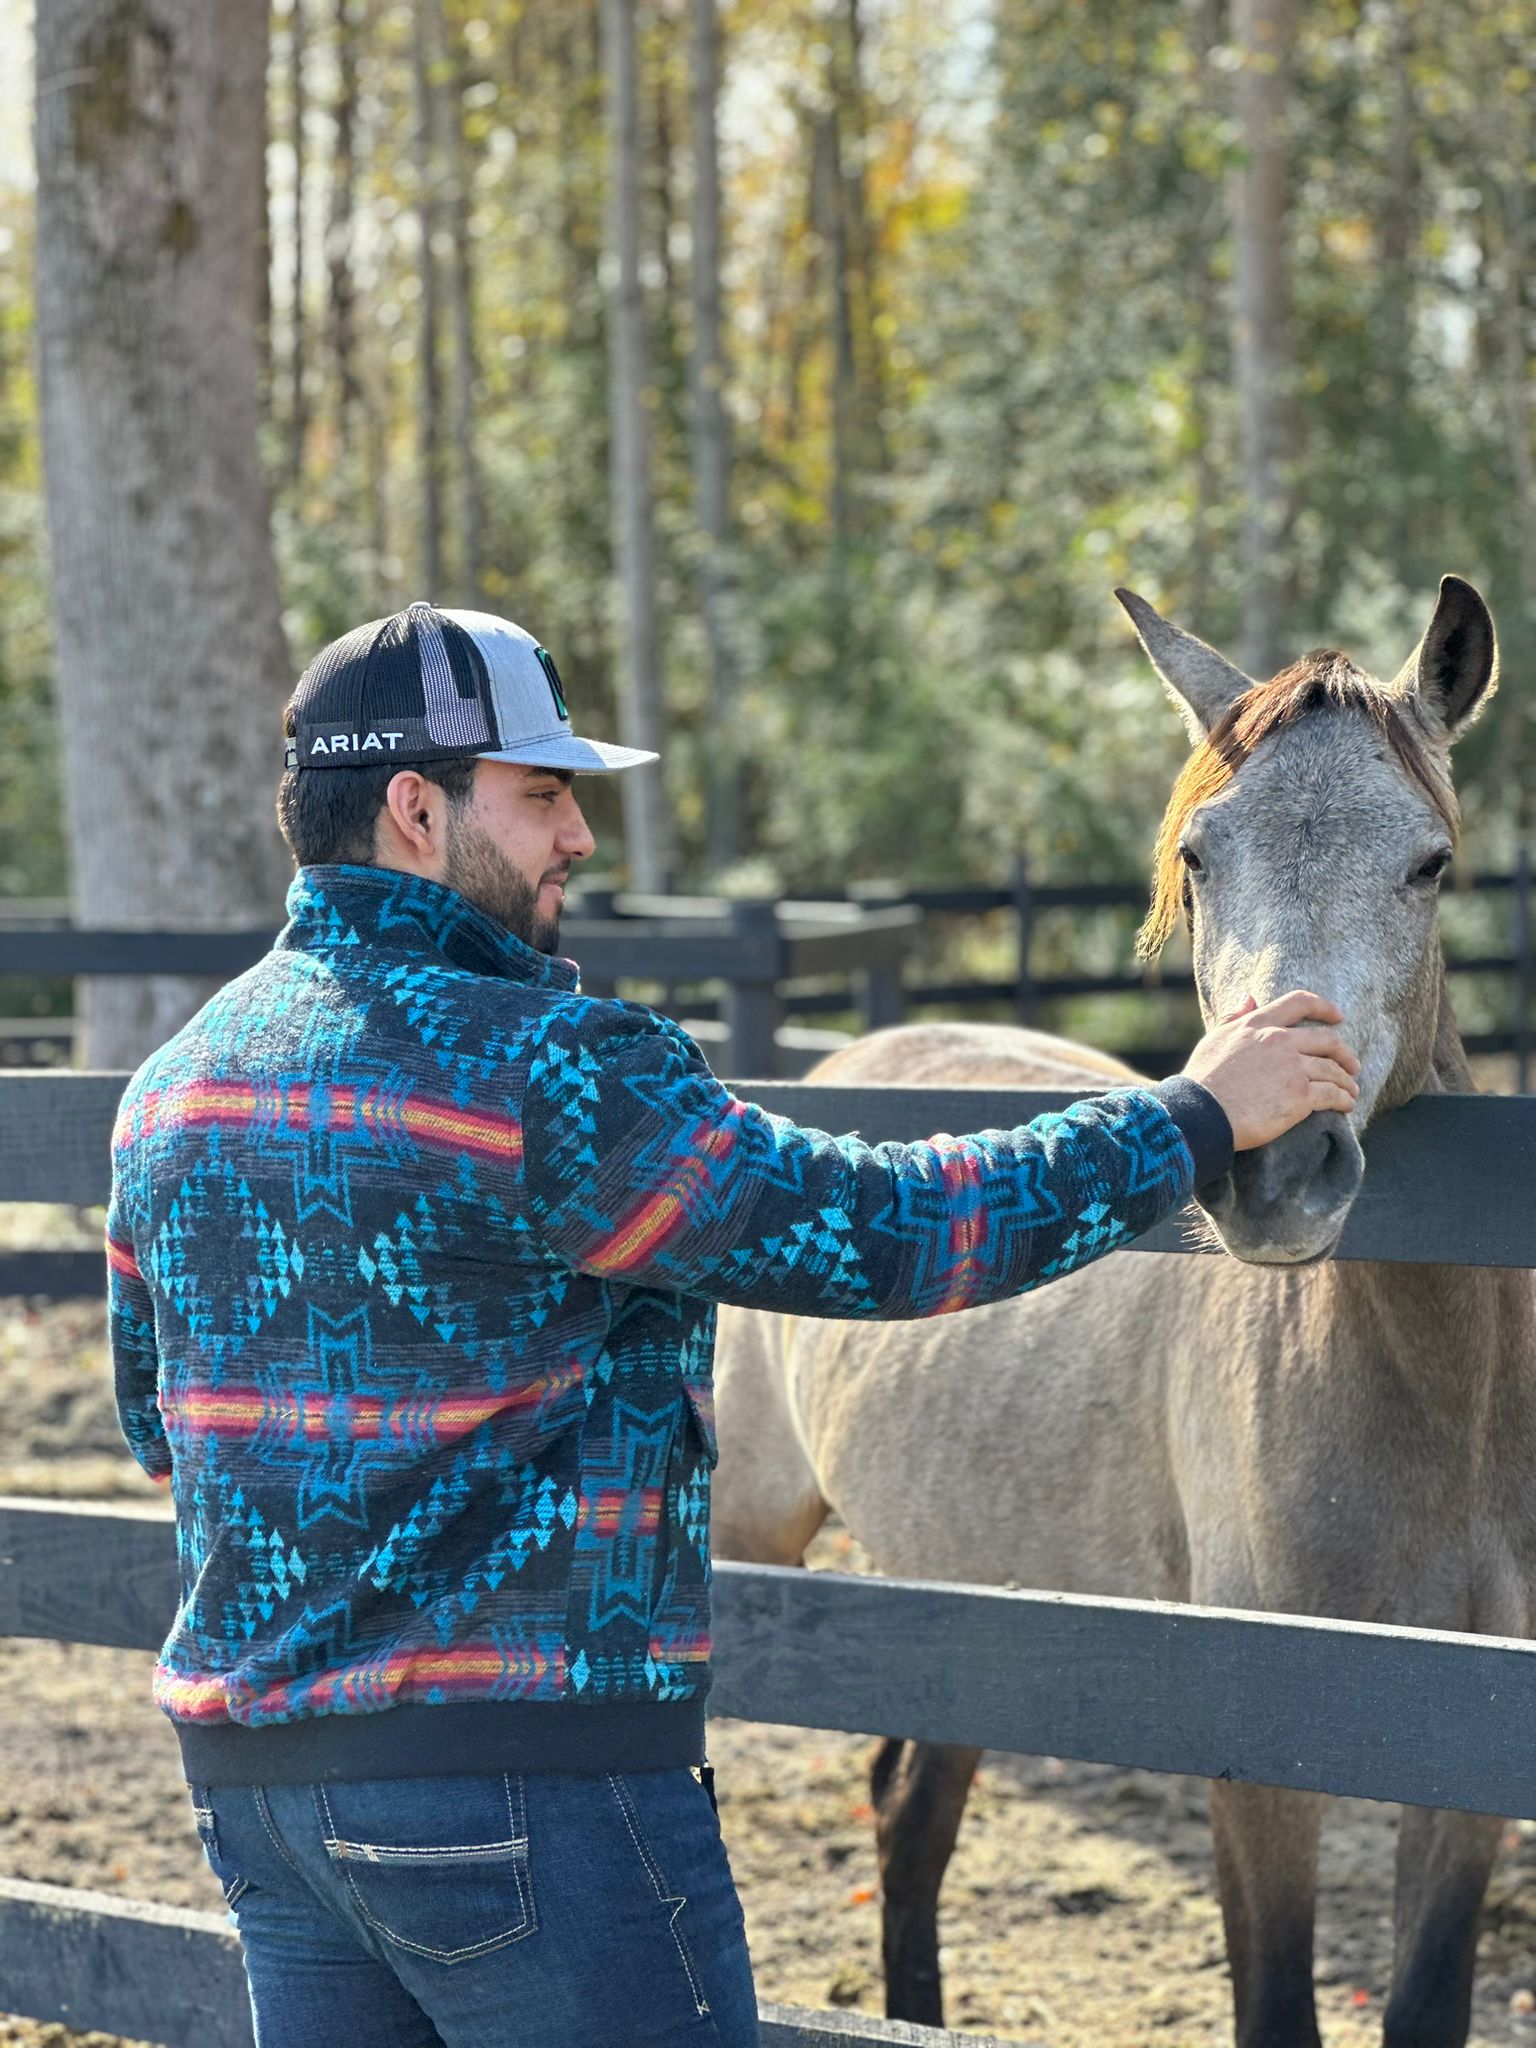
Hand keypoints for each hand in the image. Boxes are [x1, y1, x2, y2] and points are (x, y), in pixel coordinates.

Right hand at [1182, 991, 1361, 1151]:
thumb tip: (1248, 997)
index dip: (1324, 1007)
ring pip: (1333, 1069)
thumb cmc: (1202, 1080)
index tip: (1338, 1016)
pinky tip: (1346, 1105)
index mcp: (1258, 1025)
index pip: (1299, 1003)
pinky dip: (1344, 1099)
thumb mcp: (1214, 1040)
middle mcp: (1279, 1041)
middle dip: (1344, 1052)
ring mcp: (1293, 1068)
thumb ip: (1234, 1017)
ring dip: (1346, 1081)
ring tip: (1351, 1091)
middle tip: (1351, 1064)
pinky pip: (1332, 1094)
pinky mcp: (1300, 1096)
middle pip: (1326, 1039)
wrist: (1201, 1113)